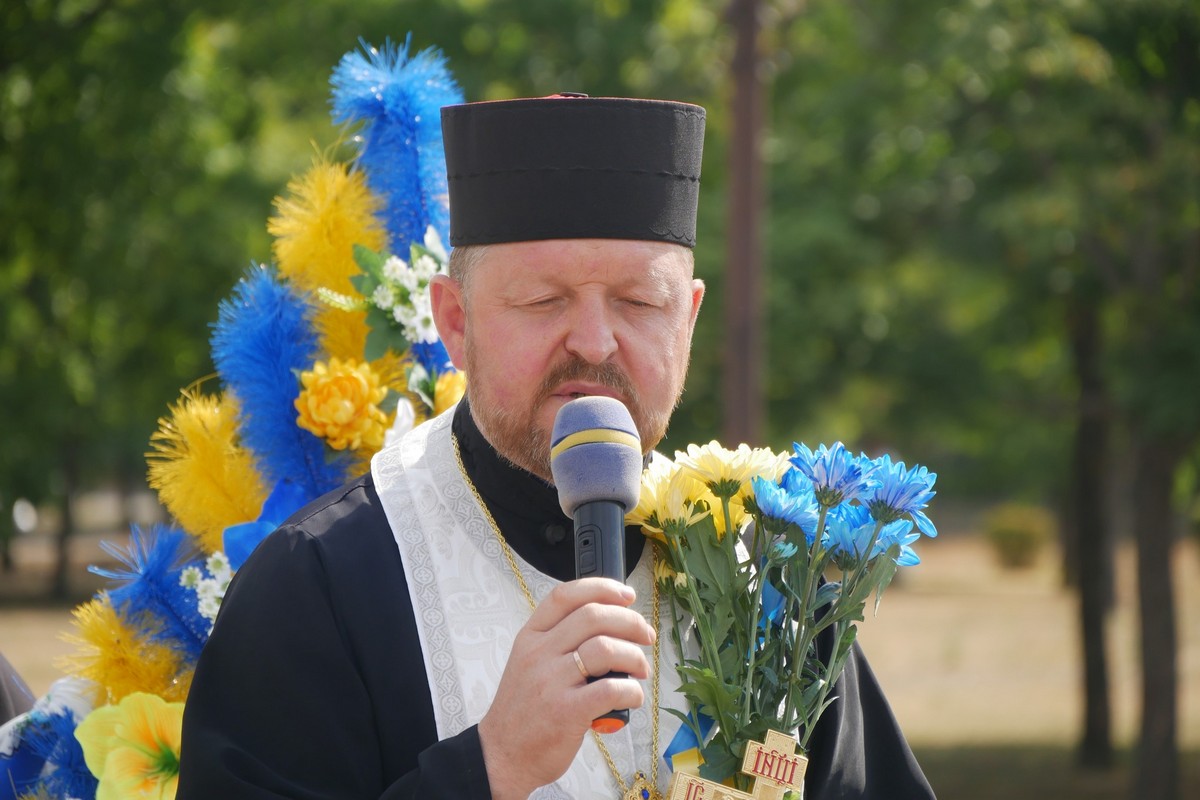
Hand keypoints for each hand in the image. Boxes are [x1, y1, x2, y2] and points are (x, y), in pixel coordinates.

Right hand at [477, 577, 655, 798]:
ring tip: (640, 670)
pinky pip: (611, 689)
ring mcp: (551, 682)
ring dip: (635, 657)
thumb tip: (611, 622)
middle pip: (593, 616)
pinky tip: (632, 697)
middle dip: (631, 621)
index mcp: (531, 637)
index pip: (566, 596)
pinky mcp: (567, 712)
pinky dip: (632, 691)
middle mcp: (539, 653)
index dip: (602, 588)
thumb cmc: (524, 710)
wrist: (502, 755)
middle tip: (646, 635)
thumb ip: (560, 640)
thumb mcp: (529, 663)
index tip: (627, 595)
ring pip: (606, 648)